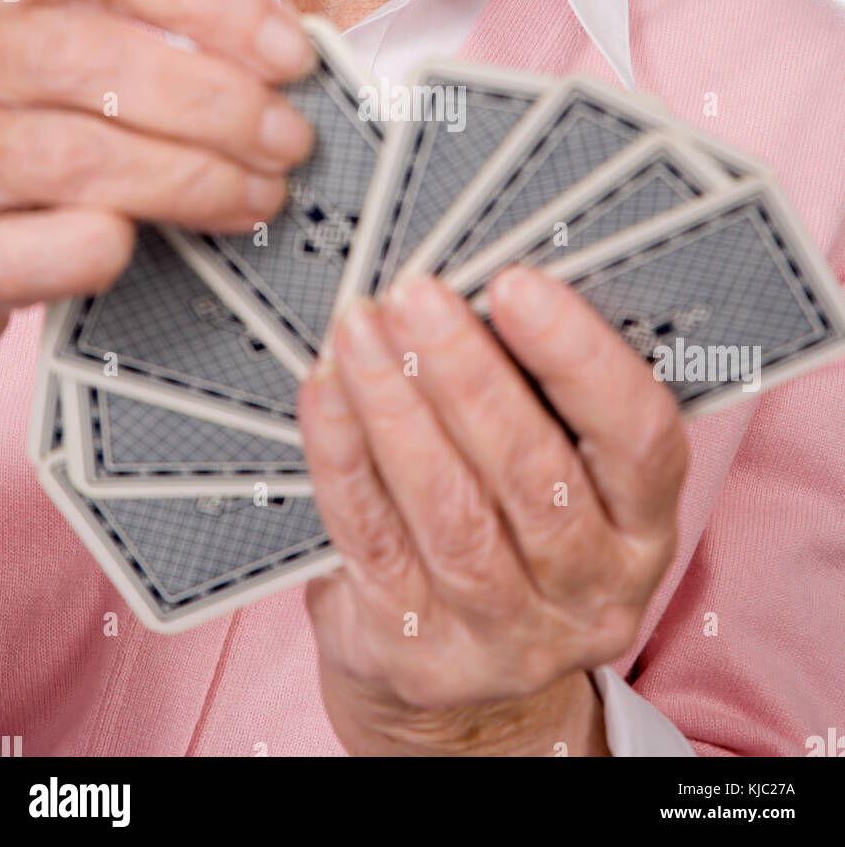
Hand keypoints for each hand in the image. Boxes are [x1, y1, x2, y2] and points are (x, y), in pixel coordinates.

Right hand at [0, 0, 313, 329]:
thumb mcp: (74, 32)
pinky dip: (113, 245)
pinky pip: (54, 246)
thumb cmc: (37, 106)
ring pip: (82, 157)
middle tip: (288, 139)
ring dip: (195, 180)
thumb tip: (284, 62)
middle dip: (220, 104)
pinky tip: (150, 240)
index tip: (292, 53)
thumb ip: (159, 28)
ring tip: (259, 194)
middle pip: (97, 57)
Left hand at [298, 267, 688, 756]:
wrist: (465, 684)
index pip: (641, 438)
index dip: (580, 357)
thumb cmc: (513, 530)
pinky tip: (326, 390)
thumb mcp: (565, 471)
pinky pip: (373, 537)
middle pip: (533, 474)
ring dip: (397, 406)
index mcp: (644, 527)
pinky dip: (344, 455)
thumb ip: (545, 393)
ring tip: (360, 330)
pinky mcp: (418, 650)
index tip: (516, 285)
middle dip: (466, 371)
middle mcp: (592, 592)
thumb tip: (480, 285)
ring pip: (450, 510)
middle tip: (416, 295)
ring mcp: (506, 635)